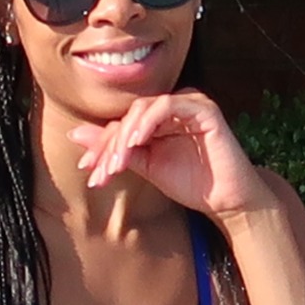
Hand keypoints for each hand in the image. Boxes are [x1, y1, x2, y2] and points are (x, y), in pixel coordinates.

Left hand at [68, 88, 277, 227]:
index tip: (89, 170)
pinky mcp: (203, 108)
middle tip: (100, 170)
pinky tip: (137, 143)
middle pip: (130, 115)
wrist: (230, 201)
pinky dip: (148, 122)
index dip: (103, 146)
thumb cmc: (194, 184)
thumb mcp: (148, 168)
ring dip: (126, 136)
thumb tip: (74, 136)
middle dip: (110, 144)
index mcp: (160, 118)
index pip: (124, 124)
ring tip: (118, 162)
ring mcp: (190, 103)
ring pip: (144, 108)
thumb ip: (117, 151)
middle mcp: (173, 106)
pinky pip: (168, 105)